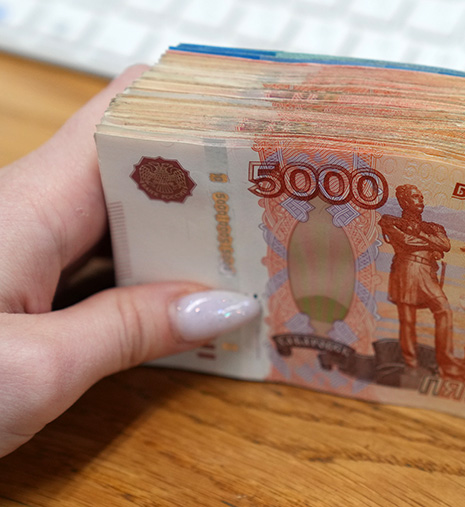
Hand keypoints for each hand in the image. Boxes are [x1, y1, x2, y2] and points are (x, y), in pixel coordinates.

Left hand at [0, 67, 258, 456]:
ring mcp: (31, 247)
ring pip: (130, 216)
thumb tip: (223, 304)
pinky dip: (158, 273)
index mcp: (31, 204)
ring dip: (192, 233)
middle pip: (141, 165)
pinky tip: (197, 299)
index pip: (126, 111)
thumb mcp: (31, 370)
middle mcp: (34, 211)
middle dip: (214, 179)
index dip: (194, 104)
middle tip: (282, 202)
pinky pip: (110, 260)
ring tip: (258, 253)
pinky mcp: (29, 284)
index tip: (260, 121)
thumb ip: (131, 332)